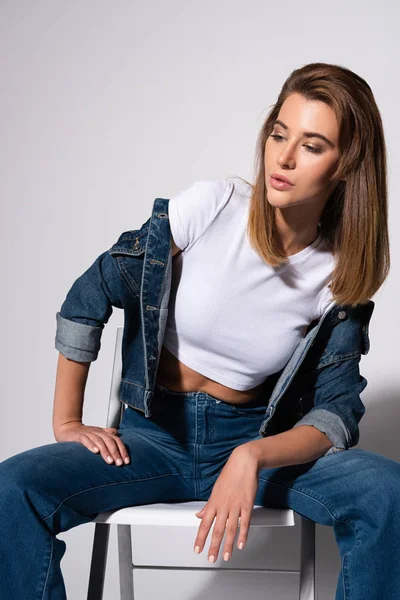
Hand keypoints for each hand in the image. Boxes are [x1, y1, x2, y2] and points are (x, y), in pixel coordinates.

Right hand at [54, 422, 129, 465]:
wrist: (68, 427)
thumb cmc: (84, 433)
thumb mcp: (98, 434)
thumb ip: (108, 435)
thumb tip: (119, 436)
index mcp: (104, 433)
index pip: (117, 440)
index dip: (122, 450)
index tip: (126, 462)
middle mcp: (98, 432)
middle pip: (110, 441)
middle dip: (116, 453)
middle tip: (119, 464)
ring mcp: (88, 433)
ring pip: (99, 441)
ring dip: (105, 451)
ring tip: (110, 461)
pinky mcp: (78, 435)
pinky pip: (85, 440)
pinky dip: (91, 445)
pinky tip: (95, 452)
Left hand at [193, 443, 260, 562]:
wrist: (243, 462)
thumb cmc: (230, 475)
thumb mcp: (215, 490)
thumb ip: (208, 505)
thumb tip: (199, 515)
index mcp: (213, 502)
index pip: (204, 523)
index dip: (200, 537)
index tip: (197, 549)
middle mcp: (223, 505)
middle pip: (217, 529)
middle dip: (213, 546)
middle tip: (211, 558)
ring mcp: (235, 506)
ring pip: (230, 529)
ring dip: (227, 544)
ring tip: (226, 556)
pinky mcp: (247, 504)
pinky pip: (245, 522)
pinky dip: (243, 535)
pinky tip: (241, 544)